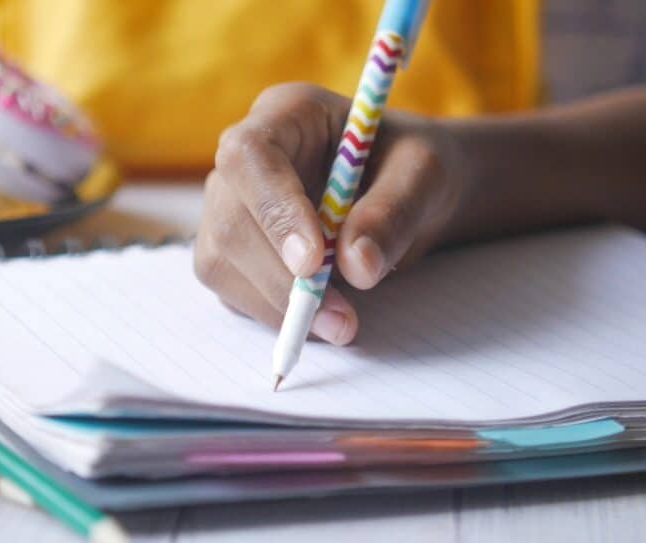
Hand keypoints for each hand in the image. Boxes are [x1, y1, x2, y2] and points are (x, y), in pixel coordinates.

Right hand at [194, 82, 467, 343]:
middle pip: (229, 219)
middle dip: (281, 278)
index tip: (313, 262)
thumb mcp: (425, 175)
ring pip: (221, 262)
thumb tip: (357, 266)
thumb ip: (394, 213)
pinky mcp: (229, 252)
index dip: (274, 210)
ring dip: (277, 305)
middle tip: (341, 320)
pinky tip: (319, 319)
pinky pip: (232, 291)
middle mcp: (242, 159)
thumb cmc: (411, 167)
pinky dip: (274, 315)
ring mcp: (228, 206)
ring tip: (340, 325)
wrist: (405, 191)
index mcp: (285, 114)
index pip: (250, 156)